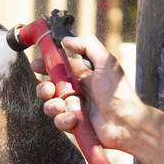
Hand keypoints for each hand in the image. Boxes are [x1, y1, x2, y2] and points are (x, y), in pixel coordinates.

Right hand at [31, 35, 147, 152]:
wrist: (126, 122)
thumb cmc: (119, 93)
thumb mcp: (107, 63)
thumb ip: (88, 46)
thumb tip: (66, 40)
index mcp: (83, 75)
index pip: (59, 67)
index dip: (46, 65)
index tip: (36, 65)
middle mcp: (76, 90)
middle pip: (49, 87)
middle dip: (43, 88)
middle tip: (49, 90)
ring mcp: (73, 108)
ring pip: (50, 105)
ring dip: (51, 105)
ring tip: (61, 106)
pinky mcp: (73, 123)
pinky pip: (58, 121)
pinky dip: (63, 120)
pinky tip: (74, 119)